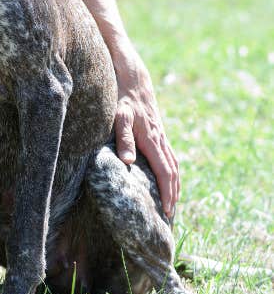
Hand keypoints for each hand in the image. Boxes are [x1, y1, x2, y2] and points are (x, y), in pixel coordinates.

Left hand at [113, 51, 179, 217]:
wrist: (134, 78)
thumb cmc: (123, 97)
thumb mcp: (119, 117)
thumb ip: (123, 138)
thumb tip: (128, 162)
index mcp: (152, 140)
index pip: (164, 173)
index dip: (167, 193)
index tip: (167, 211)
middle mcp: (160, 139)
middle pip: (172, 172)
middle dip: (173, 194)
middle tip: (171, 215)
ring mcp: (161, 135)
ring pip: (173, 164)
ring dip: (175, 184)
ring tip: (172, 201)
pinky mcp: (158, 130)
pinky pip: (169, 155)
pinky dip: (171, 170)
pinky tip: (168, 176)